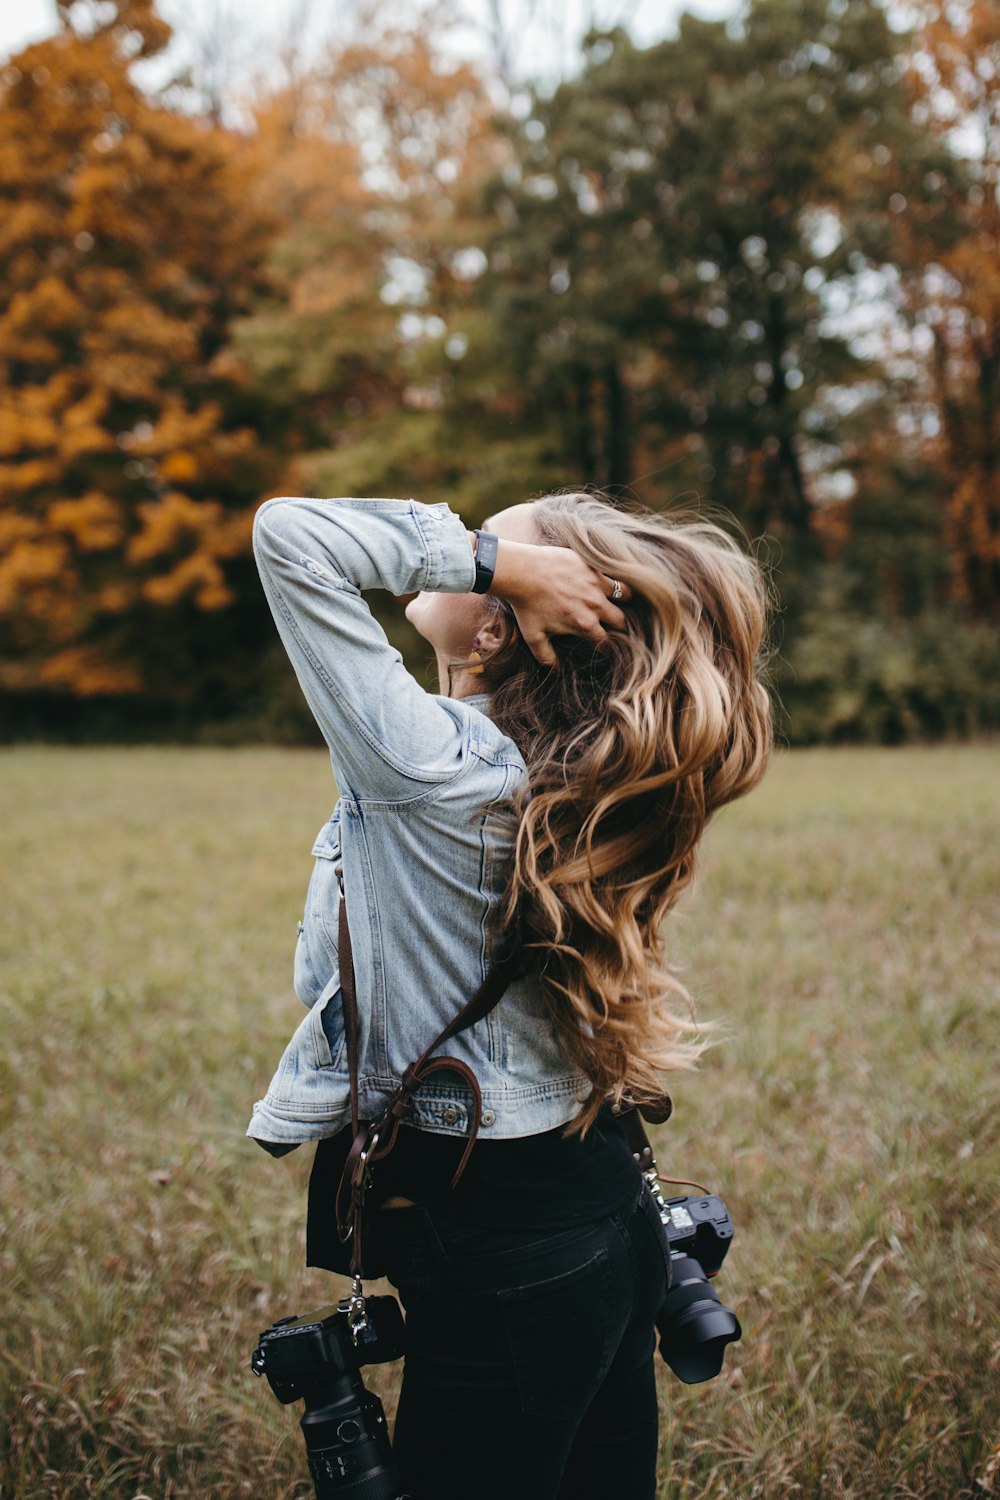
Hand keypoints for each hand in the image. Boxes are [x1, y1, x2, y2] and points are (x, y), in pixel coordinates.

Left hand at [491, 539, 631, 667]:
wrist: (521, 571)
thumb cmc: (526, 605)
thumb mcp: (533, 636)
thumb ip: (546, 657)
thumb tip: (555, 672)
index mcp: (584, 625)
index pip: (605, 641)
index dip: (607, 645)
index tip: (606, 645)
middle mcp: (595, 606)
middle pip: (621, 620)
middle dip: (621, 626)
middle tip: (619, 626)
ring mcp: (596, 584)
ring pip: (625, 594)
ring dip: (625, 600)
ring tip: (623, 602)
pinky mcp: (593, 566)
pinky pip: (614, 574)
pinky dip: (616, 580)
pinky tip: (615, 581)